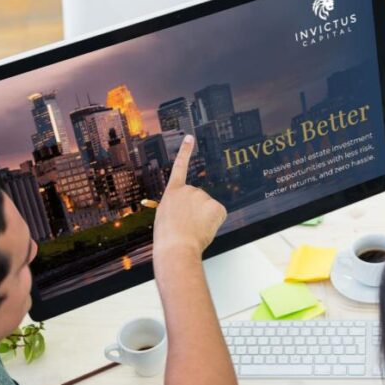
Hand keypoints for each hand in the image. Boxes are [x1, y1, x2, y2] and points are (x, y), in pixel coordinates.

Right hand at [153, 135, 226, 258]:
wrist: (175, 247)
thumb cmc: (168, 238)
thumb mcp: (165, 218)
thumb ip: (177, 209)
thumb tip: (190, 215)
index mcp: (173, 192)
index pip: (179, 167)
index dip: (185, 152)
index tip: (190, 138)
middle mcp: (188, 190)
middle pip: (200, 200)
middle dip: (197, 213)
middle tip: (187, 226)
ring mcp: (202, 196)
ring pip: (209, 209)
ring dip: (205, 219)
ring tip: (194, 229)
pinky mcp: (216, 206)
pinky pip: (219, 215)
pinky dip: (215, 223)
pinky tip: (205, 228)